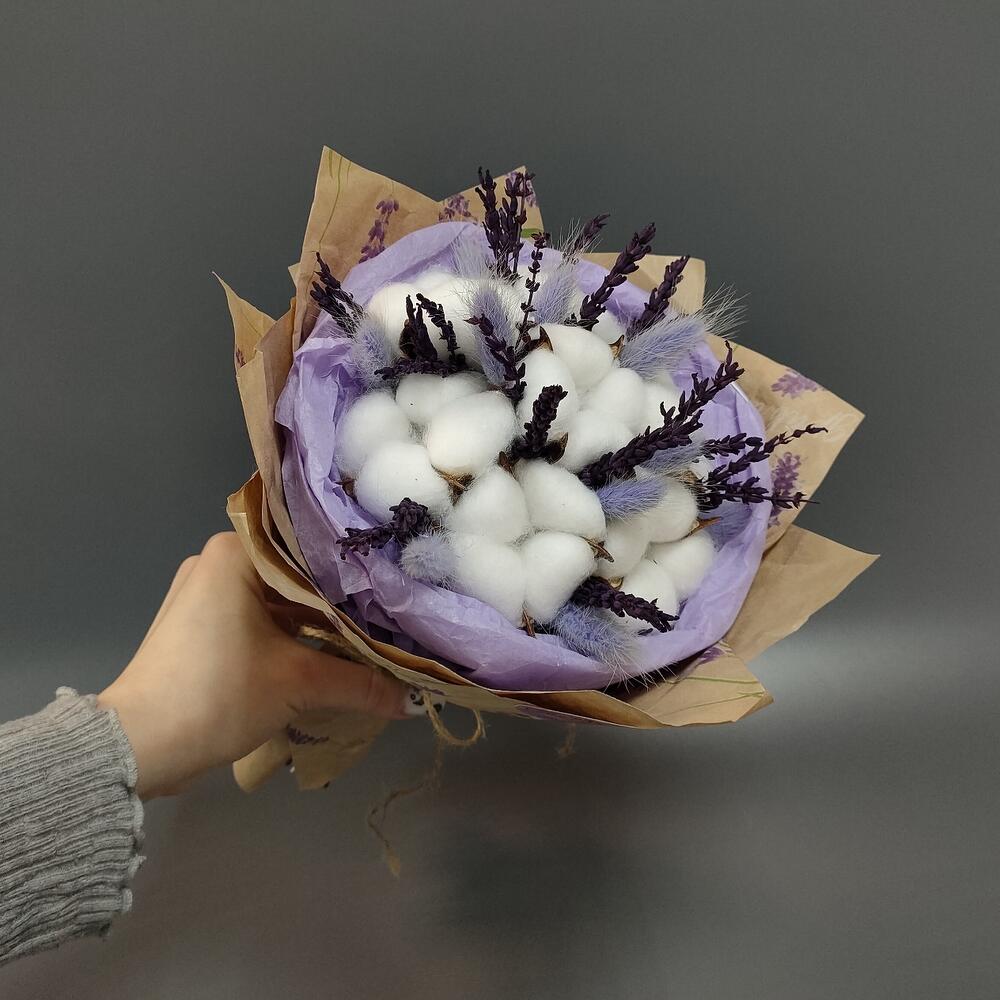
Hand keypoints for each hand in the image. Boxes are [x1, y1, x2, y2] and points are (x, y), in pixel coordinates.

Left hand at [98, 532, 411, 798]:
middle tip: (389, 609)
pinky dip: (288, 633)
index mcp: (235, 553)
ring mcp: (202, 594)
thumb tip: (413, 701)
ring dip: (314, 620)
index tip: (393, 579)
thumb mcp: (298, 685)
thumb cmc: (217, 694)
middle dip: (338, 598)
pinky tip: (324, 651)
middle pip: (295, 573)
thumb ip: (360, 684)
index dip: (355, 565)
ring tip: (366, 632)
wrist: (139, 747)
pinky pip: (256, 617)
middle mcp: (217, 562)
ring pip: (277, 598)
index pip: (310, 544)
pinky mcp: (197, 626)